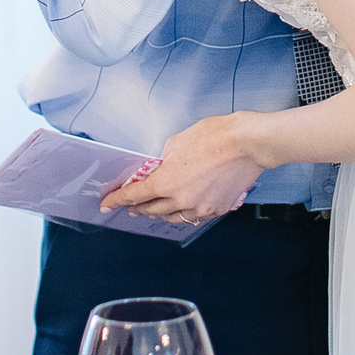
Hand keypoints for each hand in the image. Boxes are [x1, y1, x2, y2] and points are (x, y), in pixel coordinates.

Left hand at [98, 114, 262, 225]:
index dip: (117, 200)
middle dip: (137, 208)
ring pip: (173, 217)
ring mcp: (200, 208)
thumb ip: (165, 158)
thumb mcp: (178, 141)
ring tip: (156, 209)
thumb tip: (162, 165)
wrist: (248, 144)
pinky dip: (185, 213)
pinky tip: (184, 208)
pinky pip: (194, 216)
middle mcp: (180, 200)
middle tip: (130, 207)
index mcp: (166, 182)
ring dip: (161, 213)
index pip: (133, 195)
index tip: (107, 204)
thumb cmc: (216, 137)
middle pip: (151, 210)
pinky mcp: (217, 209)